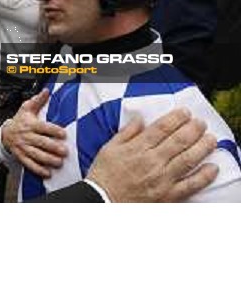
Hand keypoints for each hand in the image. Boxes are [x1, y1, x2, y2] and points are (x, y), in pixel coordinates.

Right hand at [1, 89, 67, 177]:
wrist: (5, 133)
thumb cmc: (20, 120)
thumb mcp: (26, 108)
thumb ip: (38, 100)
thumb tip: (46, 91)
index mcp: (30, 124)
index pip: (43, 127)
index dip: (53, 130)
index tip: (63, 134)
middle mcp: (27, 136)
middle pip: (41, 142)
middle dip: (53, 148)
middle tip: (65, 152)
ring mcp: (24, 147)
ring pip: (36, 155)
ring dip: (48, 159)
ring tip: (59, 163)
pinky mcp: (21, 156)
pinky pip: (29, 164)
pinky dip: (38, 169)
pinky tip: (47, 173)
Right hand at [87, 108, 218, 202]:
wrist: (103, 201)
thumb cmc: (104, 175)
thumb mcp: (109, 148)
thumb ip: (126, 132)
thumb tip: (140, 119)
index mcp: (137, 148)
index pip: (162, 128)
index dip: (176, 118)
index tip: (185, 112)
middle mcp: (152, 162)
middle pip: (178, 141)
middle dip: (193, 129)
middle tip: (200, 123)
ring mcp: (162, 179)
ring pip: (188, 160)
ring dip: (202, 147)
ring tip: (210, 139)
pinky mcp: (168, 196)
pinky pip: (190, 185)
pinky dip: (204, 176)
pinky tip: (212, 167)